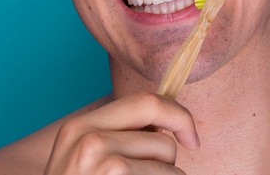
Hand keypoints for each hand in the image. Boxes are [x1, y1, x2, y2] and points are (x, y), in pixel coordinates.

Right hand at [44, 91, 199, 174]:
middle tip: (169, 173)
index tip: (189, 136)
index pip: (145, 102)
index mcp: (80, 126)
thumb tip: (162, 125)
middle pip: (162, 135)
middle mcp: (89, 139)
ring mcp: (103, 164)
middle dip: (173, 155)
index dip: (176, 115)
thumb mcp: (81, 159)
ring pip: (168, 161)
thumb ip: (113, 136)